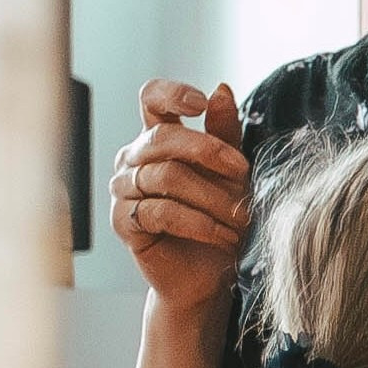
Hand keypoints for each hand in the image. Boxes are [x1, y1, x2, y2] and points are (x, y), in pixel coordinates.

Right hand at [109, 80, 249, 313]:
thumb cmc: (219, 220)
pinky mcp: (124, 222)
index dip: (172, 94)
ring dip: (211, 197)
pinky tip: (223, 235)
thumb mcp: (230, 173)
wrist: (208, 277)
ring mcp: (124, 189)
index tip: (200, 103)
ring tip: (241, 217)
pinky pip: (160, 212)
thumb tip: (221, 90)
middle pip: (162, 138)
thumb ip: (224, 134)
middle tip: (242, 173)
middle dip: (208, 152)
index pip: (151, 99)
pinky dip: (199, 223)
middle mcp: (133, 159)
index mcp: (155, 138)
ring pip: (165, 176)